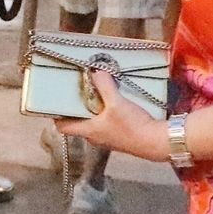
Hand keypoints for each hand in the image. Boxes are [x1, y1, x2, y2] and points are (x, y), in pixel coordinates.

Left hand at [56, 71, 170, 162]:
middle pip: (78, 122)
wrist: (156, 143)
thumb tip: (95, 71)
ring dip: (93, 110)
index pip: (63, 127)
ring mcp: (108, 138)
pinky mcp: (120, 136)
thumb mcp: (117, 103)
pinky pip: (107, 124)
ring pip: (93, 122)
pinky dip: (107, 113)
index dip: (56, 115)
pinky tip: (115, 102)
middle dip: (77, 108)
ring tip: (97, 93)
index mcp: (88, 131)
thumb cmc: (133, 127)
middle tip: (78, 91)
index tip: (56, 102)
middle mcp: (95, 137)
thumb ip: (104, 86)